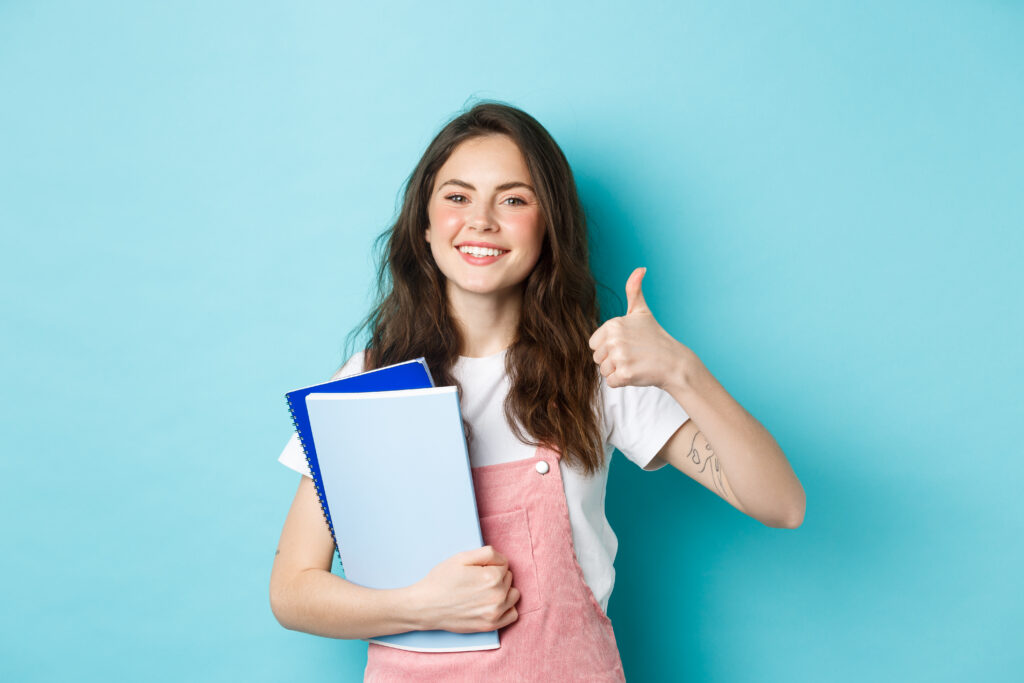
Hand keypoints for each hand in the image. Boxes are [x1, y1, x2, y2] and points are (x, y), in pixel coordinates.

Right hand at [409, 545, 519, 632]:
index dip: (490, 564)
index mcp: (492, 577)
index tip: (476, 569)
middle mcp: (497, 596)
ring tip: (485, 592)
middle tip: (476, 580)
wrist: (425, 606)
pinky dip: (506, 608)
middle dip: (497, 576)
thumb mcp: (462, 557)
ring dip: (504, 591)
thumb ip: (487, 553)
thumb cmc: (442, 580)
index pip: (504, 564)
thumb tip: (503, 559)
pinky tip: (492, 604)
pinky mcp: (491, 626)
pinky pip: (513, 614)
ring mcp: (495, 613)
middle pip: (509, 578)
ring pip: (514, 595)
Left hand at [588, 267, 688, 388]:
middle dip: (612, 360)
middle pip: (597, 358)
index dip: (608, 347)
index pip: (594, 344)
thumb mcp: (642, 312)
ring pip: (603, 371)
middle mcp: (614, 339)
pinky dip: (622, 382)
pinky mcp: (625, 374)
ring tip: (635, 363)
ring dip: (617, 371)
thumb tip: (640, 268)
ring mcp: (620, 357)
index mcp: (613, 324)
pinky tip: (636, 373)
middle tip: (632, 355)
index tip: (626, 344)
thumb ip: (634, 290)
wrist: (674, 362)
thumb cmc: (655, 337)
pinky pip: (611, 383)